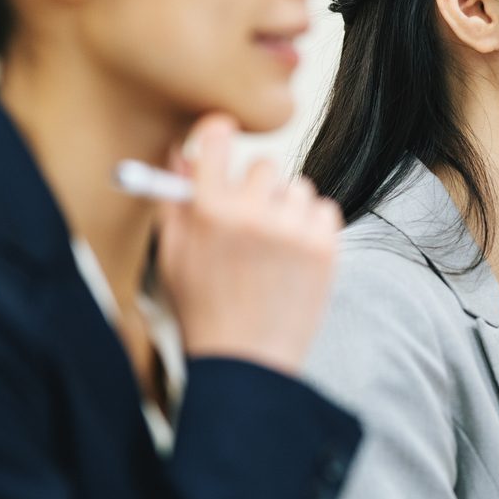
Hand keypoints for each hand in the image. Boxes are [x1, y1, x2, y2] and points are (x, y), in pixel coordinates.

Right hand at [158, 115, 342, 377]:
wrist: (246, 364)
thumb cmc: (203, 311)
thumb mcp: (173, 256)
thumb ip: (175, 200)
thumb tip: (181, 152)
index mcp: (208, 212)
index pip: (218, 139)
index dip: (219, 135)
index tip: (222, 137)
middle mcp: (252, 215)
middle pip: (263, 166)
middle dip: (255, 189)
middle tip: (248, 222)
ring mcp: (293, 231)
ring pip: (297, 188)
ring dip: (286, 210)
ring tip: (273, 249)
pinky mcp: (325, 249)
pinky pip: (324, 210)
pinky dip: (313, 228)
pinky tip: (295, 257)